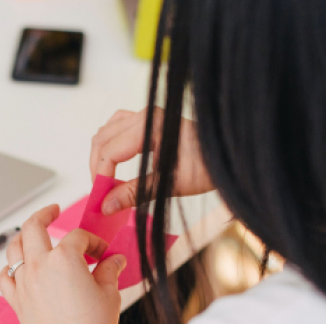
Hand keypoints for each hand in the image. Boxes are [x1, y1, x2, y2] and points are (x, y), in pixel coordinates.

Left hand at [0, 205, 125, 323]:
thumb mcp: (109, 295)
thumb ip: (110, 271)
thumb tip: (114, 260)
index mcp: (64, 258)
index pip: (78, 237)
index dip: (93, 242)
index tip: (102, 253)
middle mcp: (39, 265)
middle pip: (34, 226)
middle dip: (44, 213)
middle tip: (53, 210)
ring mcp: (24, 282)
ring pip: (14, 248)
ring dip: (23, 236)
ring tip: (33, 234)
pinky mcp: (16, 300)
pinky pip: (5, 277)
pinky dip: (9, 269)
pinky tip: (17, 268)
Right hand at [89, 107, 213, 214]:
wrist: (228, 156)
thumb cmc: (205, 169)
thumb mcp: (168, 185)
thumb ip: (133, 194)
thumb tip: (105, 206)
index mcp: (150, 126)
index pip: (110, 151)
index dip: (100, 176)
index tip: (100, 199)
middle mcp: (146, 115)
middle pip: (103, 139)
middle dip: (97, 167)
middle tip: (101, 193)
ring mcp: (147, 115)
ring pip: (106, 131)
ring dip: (101, 155)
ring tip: (106, 180)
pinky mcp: (149, 120)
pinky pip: (117, 126)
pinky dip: (110, 144)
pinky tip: (114, 162)